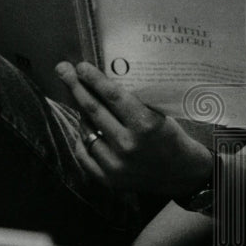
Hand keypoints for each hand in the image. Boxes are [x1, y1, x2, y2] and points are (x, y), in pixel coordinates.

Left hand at [55, 61, 207, 194]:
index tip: (81, 66)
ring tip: (82, 102)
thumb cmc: (172, 137)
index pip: (113, 95)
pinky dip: (82, 139)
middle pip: (93, 110)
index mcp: (145, 124)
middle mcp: (128, 144)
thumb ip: (133, 103)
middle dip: (75, 87)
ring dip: (81, 114)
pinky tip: (84, 129)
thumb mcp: (160, 114)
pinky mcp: (109, 179)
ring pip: (86, 131)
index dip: (94, 79)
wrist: (183, 173)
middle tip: (63, 70)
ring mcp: (116, 164)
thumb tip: (102, 83)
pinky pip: (84, 154)